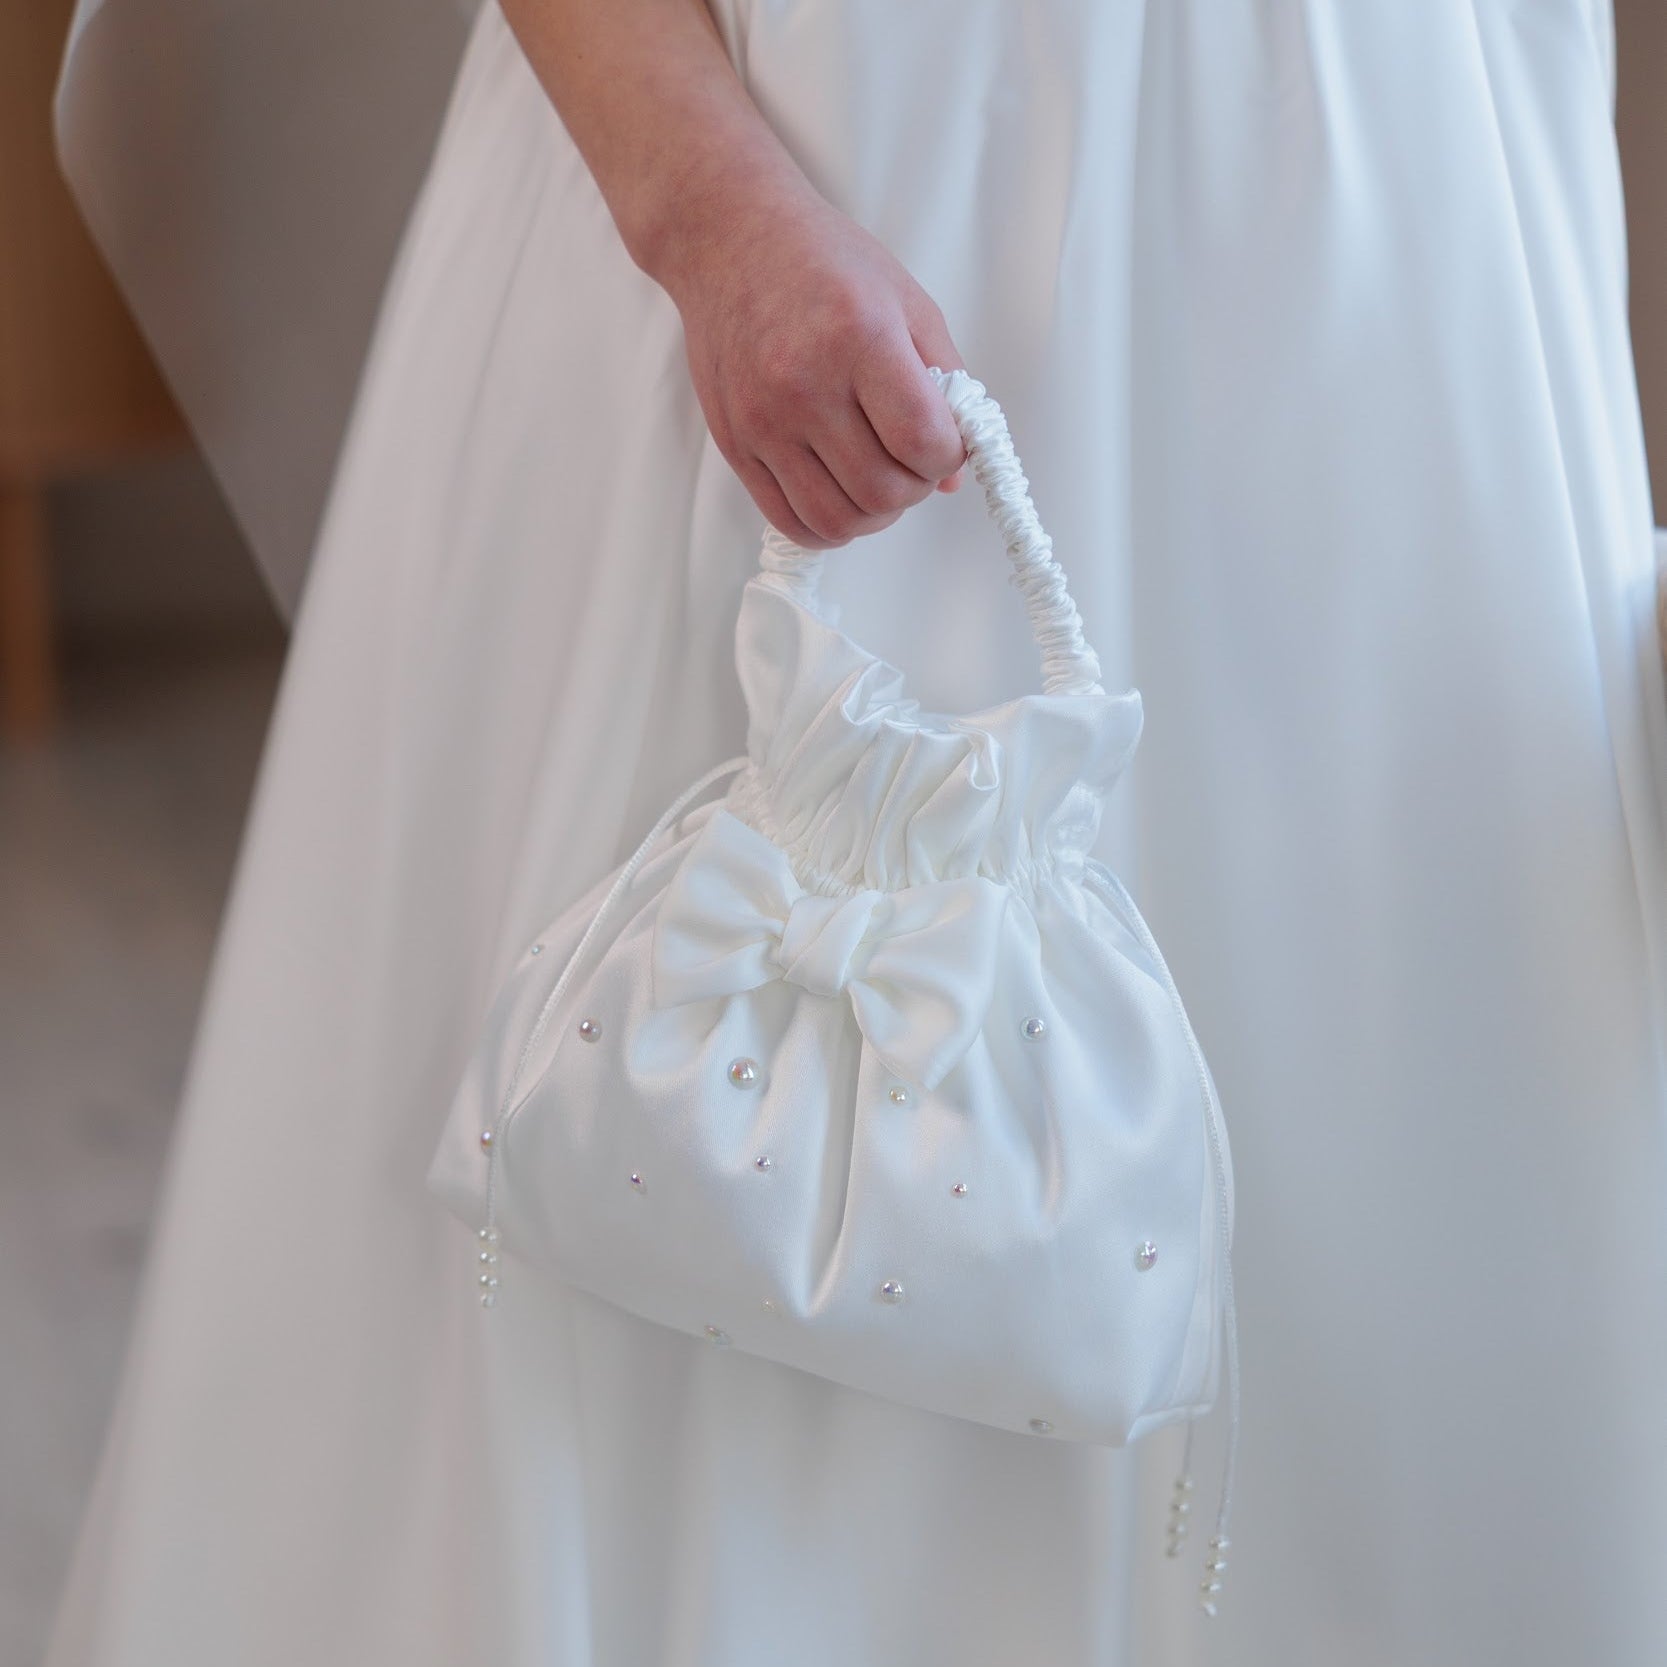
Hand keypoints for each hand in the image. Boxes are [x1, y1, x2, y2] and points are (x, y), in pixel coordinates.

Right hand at [659, 183, 968, 548]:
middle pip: (883, 491)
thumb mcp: (906, 301)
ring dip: (873, 514)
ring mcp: (764, 421)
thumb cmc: (824, 262)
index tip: (944, 441)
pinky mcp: (736, 444)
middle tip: (911, 461)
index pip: (923, 441)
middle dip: (914, 488)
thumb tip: (953, 472)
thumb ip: (946, 383)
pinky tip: (840, 495)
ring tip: (877, 480)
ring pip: (838, 520)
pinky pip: (791, 521)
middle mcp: (806, 385)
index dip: (947, 456)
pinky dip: (827, 525)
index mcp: (860, 340)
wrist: (729, 239)